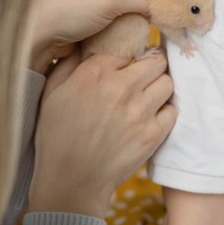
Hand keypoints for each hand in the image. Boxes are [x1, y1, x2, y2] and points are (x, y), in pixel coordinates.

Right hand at [29, 49, 176, 217]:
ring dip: (159, 87)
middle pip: (156, 60)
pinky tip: (150, 116)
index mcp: (94, 74)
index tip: (130, 59)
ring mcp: (139, 112)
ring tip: (147, 96)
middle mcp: (120, 88)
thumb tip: (83, 44)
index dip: (130, 52)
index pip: (128, 46)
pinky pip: (172, 110)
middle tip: (144, 74)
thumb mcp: (51, 94)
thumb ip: (68, 64)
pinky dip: (164, 111)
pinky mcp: (152, 134)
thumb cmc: (56, 137)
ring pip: (167, 82)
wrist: (71, 181)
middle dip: (151, 65)